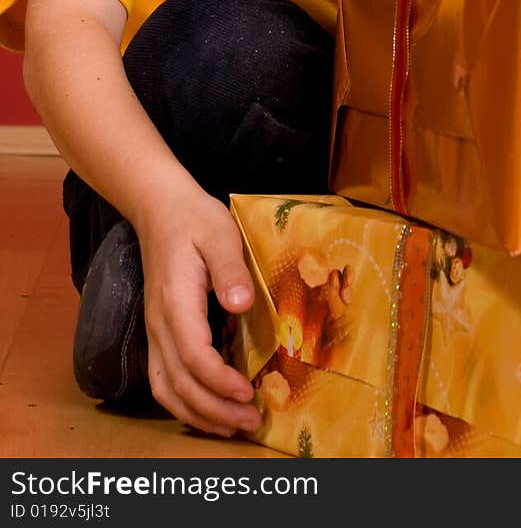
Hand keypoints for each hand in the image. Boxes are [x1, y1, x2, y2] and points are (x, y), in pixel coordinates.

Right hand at [137, 190, 262, 437]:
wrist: (160, 209)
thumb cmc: (195, 220)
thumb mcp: (220, 234)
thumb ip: (230, 269)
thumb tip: (242, 304)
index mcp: (176, 303)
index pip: (195, 357)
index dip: (221, 383)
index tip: (249, 395)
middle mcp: (159, 325)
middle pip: (180, 384)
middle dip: (215, 410)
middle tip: (251, 423)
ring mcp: (155, 331)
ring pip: (166, 389)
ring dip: (198, 414)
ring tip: (232, 427)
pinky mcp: (158, 333)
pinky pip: (164, 380)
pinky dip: (184, 403)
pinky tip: (209, 410)